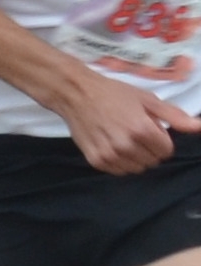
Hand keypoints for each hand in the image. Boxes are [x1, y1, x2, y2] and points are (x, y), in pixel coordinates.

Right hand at [53, 65, 192, 180]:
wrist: (76, 94)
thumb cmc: (113, 94)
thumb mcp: (147, 100)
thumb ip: (175, 117)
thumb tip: (199, 127)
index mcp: (142, 130)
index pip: (166, 151)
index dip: (160, 139)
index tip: (148, 127)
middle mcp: (126, 146)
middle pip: (153, 161)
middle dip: (149, 148)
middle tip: (134, 131)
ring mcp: (109, 155)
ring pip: (137, 169)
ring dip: (135, 157)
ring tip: (122, 139)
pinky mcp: (96, 160)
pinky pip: (119, 171)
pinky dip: (120, 162)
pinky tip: (112, 146)